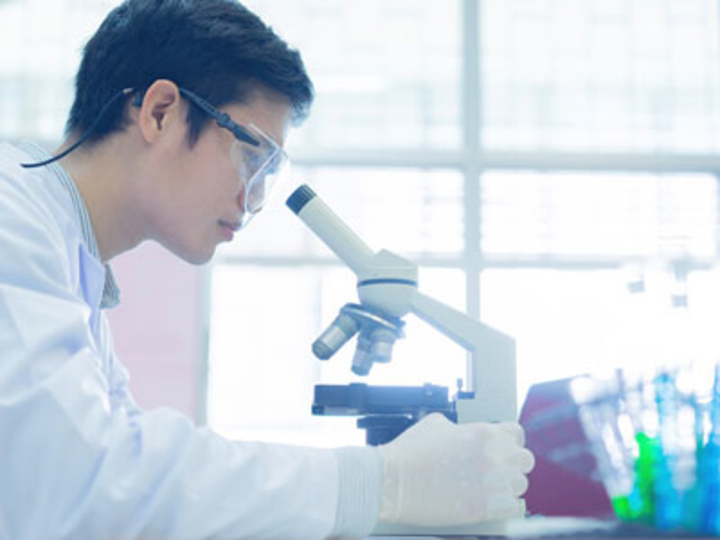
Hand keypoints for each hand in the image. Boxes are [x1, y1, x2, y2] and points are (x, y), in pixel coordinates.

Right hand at [377, 413, 533, 525]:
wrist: (392, 480)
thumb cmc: (409, 452)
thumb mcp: (435, 424)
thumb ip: (460, 427)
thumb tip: (466, 433)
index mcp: (482, 432)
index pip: (516, 433)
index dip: (511, 441)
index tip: (505, 448)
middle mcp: (492, 456)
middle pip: (525, 460)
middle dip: (514, 463)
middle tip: (500, 468)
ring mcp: (490, 483)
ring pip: (521, 484)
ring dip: (509, 485)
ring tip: (493, 487)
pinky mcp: (484, 508)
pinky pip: (513, 506)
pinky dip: (506, 505)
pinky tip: (492, 502)